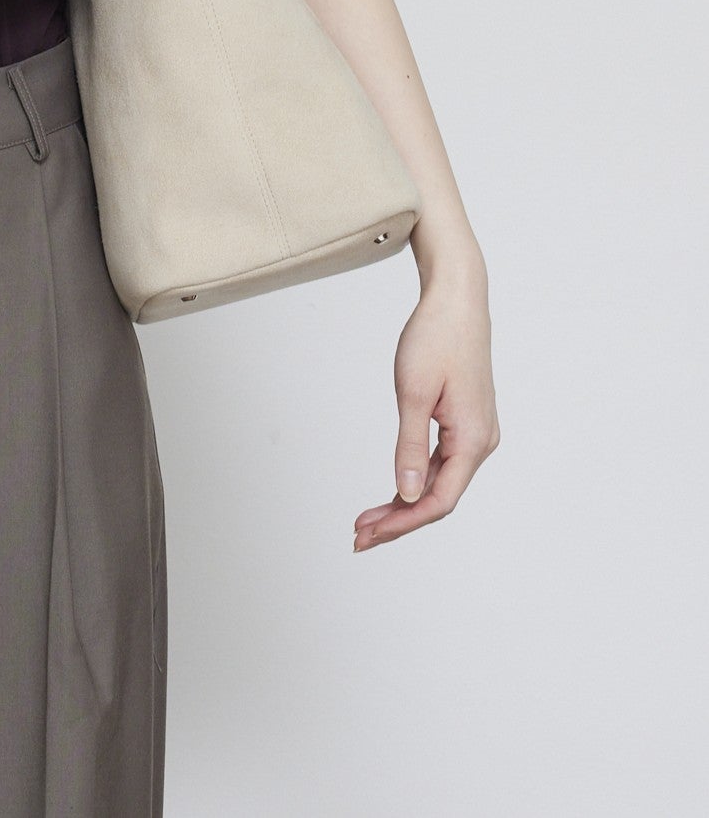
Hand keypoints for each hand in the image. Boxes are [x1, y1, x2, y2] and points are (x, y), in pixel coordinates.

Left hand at [353, 269, 499, 550]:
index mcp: (473, 441)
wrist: (457, 300)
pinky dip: (414, 479)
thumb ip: (409, 447)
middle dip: (398, 520)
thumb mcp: (413, 393)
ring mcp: (474, 434)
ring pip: (438, 483)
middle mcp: (480, 443)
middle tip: (358, 537)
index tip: (368, 534)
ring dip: (403, 503)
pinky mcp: (464, 423)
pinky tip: (392, 492)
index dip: (402, 523)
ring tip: (367, 520)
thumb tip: (406, 494)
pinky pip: (440, 464)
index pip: (438, 501)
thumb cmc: (436, 338)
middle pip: (438, 497)